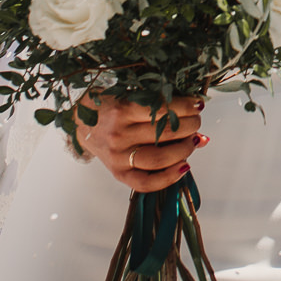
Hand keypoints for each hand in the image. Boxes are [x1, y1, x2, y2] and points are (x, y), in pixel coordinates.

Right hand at [75, 93, 204, 192]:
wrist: (82, 122)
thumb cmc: (111, 106)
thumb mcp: (133, 97)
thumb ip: (161, 105)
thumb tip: (197, 113)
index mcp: (123, 110)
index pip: (164, 109)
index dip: (187, 106)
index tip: (198, 104)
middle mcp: (119, 134)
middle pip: (166, 133)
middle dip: (190, 126)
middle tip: (196, 122)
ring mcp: (118, 156)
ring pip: (160, 158)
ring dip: (185, 149)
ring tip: (192, 141)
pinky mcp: (118, 173)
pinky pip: (146, 182)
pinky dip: (169, 177)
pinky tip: (184, 167)